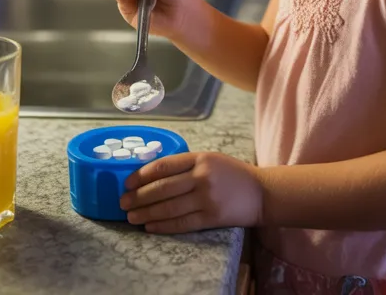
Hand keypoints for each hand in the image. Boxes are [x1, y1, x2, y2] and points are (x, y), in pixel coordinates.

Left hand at [120, 152, 263, 233]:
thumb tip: (151, 176)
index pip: (163, 166)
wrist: (262, 193)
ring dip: (146, 213)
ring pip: (169, 207)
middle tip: (123, 203)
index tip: (127, 183)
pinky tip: (150, 226)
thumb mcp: (211, 160)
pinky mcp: (212, 217)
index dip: (141, 175)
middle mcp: (202, 176)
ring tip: (131, 217)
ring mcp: (207, 198)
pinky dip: (163, 225)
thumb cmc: (233, 175)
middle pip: (162, 188)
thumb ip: (186, 165)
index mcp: (200, 158)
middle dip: (138, 197)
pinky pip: (182, 223)